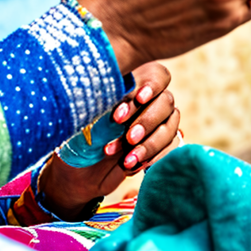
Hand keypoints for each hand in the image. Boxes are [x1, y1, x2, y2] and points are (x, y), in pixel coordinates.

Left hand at [36, 62, 181, 217]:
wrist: (79, 174)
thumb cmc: (80, 137)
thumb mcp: (85, 118)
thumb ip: (102, 102)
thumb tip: (110, 90)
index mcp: (132, 85)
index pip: (157, 76)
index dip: (152, 85)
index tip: (139, 98)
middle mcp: (150, 101)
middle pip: (166, 102)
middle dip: (147, 120)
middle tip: (129, 137)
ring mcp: (158, 124)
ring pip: (169, 127)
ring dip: (150, 144)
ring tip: (127, 158)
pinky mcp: (161, 146)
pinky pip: (170, 149)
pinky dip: (153, 158)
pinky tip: (134, 165)